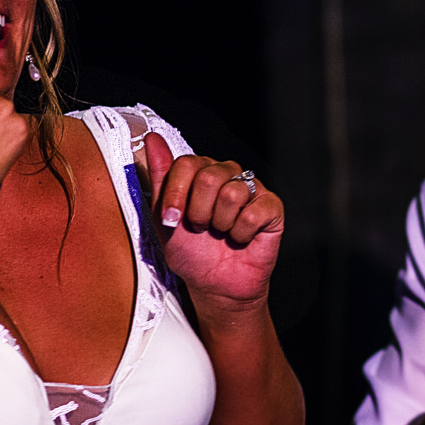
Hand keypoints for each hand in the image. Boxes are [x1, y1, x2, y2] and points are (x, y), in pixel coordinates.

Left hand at [145, 132, 283, 310]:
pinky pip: (254, 212)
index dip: (176, 194)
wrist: (216, 285)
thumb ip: (160, 177)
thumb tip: (152, 139)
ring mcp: (251, 189)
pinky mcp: (271, 207)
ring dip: (220, 224)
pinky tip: (240, 237)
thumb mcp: (164, 218)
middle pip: (209, 176)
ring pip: (232, 193)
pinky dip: (241, 233)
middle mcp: (227, 175)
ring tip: (222, 232)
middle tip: (201, 227)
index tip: (171, 219)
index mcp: (201, 173)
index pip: (186, 164)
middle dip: (198, 212)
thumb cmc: (192, 252)